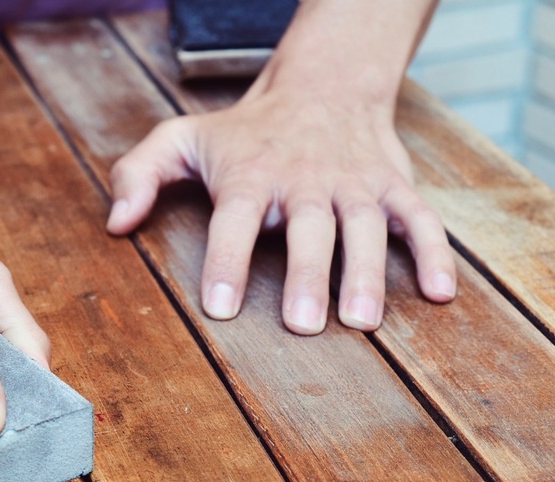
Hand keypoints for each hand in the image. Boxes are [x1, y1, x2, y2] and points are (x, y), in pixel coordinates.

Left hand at [106, 83, 456, 334]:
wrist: (324, 83)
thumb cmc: (244, 130)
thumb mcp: (181, 138)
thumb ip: (138, 174)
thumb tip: (114, 223)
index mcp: (251, 175)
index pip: (236, 220)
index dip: (227, 262)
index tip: (221, 307)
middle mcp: (306, 180)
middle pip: (309, 228)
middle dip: (305, 275)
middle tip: (301, 324)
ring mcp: (355, 183)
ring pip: (365, 227)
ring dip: (367, 273)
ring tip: (362, 321)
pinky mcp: (394, 186)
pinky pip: (420, 218)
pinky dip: (434, 252)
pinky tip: (440, 294)